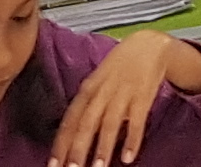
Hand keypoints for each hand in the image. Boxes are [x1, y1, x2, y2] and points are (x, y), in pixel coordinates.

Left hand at [48, 30, 200, 164]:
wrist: (148, 45)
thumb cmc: (118, 67)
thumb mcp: (97, 81)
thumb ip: (86, 105)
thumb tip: (71, 135)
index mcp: (88, 89)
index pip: (70, 119)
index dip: (61, 142)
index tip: (53, 164)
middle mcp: (102, 92)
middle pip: (86, 123)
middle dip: (78, 149)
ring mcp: (123, 93)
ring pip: (110, 124)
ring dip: (103, 148)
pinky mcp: (143, 96)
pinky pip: (137, 121)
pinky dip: (132, 140)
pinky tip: (128, 158)